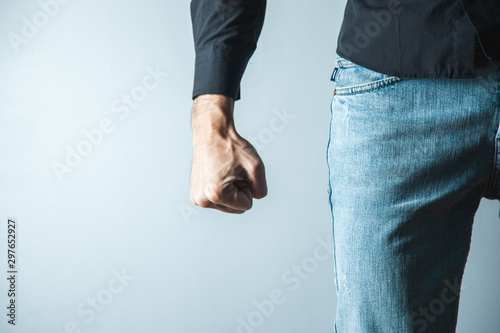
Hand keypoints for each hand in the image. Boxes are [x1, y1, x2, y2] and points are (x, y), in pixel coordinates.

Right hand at [190, 94, 267, 213]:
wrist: (211, 133)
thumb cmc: (231, 146)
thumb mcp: (256, 166)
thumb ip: (261, 189)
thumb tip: (254, 199)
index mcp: (216, 194)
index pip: (247, 205)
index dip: (248, 187)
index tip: (237, 172)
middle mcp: (203, 200)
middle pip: (236, 208)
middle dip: (239, 190)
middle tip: (231, 171)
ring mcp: (197, 199)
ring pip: (228, 205)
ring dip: (231, 190)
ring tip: (223, 172)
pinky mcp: (195, 196)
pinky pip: (219, 201)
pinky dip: (222, 189)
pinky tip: (216, 174)